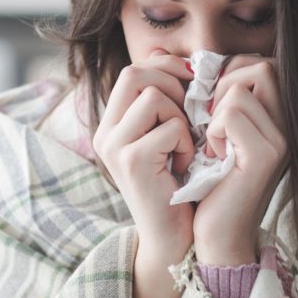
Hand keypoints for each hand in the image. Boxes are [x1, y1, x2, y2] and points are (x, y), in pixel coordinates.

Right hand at [92, 48, 195, 297]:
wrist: (173, 238)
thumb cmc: (178, 187)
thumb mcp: (167, 138)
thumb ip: (165, 103)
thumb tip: (175, 59)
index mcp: (111, 124)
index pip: (133, 69)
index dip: (167, 69)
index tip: (191, 86)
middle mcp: (105, 133)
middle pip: (137, 73)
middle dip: (174, 86)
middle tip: (190, 115)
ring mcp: (114, 146)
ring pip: (155, 96)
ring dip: (181, 118)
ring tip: (184, 146)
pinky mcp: (131, 161)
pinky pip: (170, 127)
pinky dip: (186, 143)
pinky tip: (184, 166)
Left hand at [193, 54, 289, 266]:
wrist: (215, 233)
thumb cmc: (208, 183)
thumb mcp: (211, 132)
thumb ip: (211, 96)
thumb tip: (179, 58)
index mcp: (279, 117)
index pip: (260, 63)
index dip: (228, 74)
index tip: (211, 107)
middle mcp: (289, 125)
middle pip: (260, 66)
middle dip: (223, 85)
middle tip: (210, 121)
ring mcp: (282, 139)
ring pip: (241, 89)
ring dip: (215, 113)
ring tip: (214, 144)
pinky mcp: (266, 155)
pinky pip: (231, 114)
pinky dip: (213, 131)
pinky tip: (215, 156)